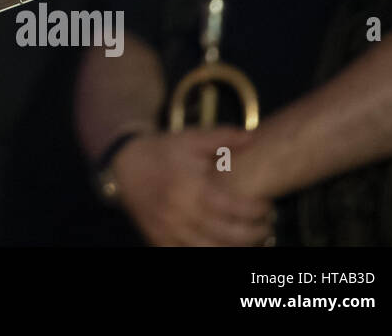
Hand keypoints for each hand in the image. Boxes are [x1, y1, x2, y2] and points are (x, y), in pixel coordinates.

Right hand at [111, 127, 274, 245]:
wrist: (124, 165)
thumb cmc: (163, 151)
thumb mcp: (191, 138)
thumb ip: (223, 138)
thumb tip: (253, 136)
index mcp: (190, 187)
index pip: (233, 208)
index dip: (256, 212)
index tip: (267, 207)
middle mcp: (179, 212)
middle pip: (227, 235)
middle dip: (254, 234)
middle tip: (266, 227)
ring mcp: (168, 229)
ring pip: (210, 250)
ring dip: (236, 248)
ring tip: (250, 239)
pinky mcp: (159, 239)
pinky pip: (189, 254)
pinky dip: (209, 252)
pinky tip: (222, 246)